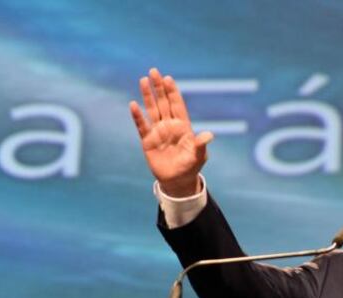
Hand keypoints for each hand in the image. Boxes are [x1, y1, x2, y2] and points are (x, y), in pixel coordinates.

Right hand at [129, 67, 212, 196]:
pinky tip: (133, 104)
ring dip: (147, 96)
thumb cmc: (190, 167)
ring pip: (152, 109)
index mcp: (183, 126)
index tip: (168, 78)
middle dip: (159, 87)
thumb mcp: (198, 156)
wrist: (177, 181)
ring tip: (143, 80)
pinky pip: (142, 125)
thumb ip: (201, 144)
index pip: (177, 105)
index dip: (173, 92)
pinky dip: (137, 116)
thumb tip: (209, 135)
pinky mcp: (147, 140)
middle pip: (163, 102)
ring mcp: (158, 132)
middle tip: (154, 71)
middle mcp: (169, 125)